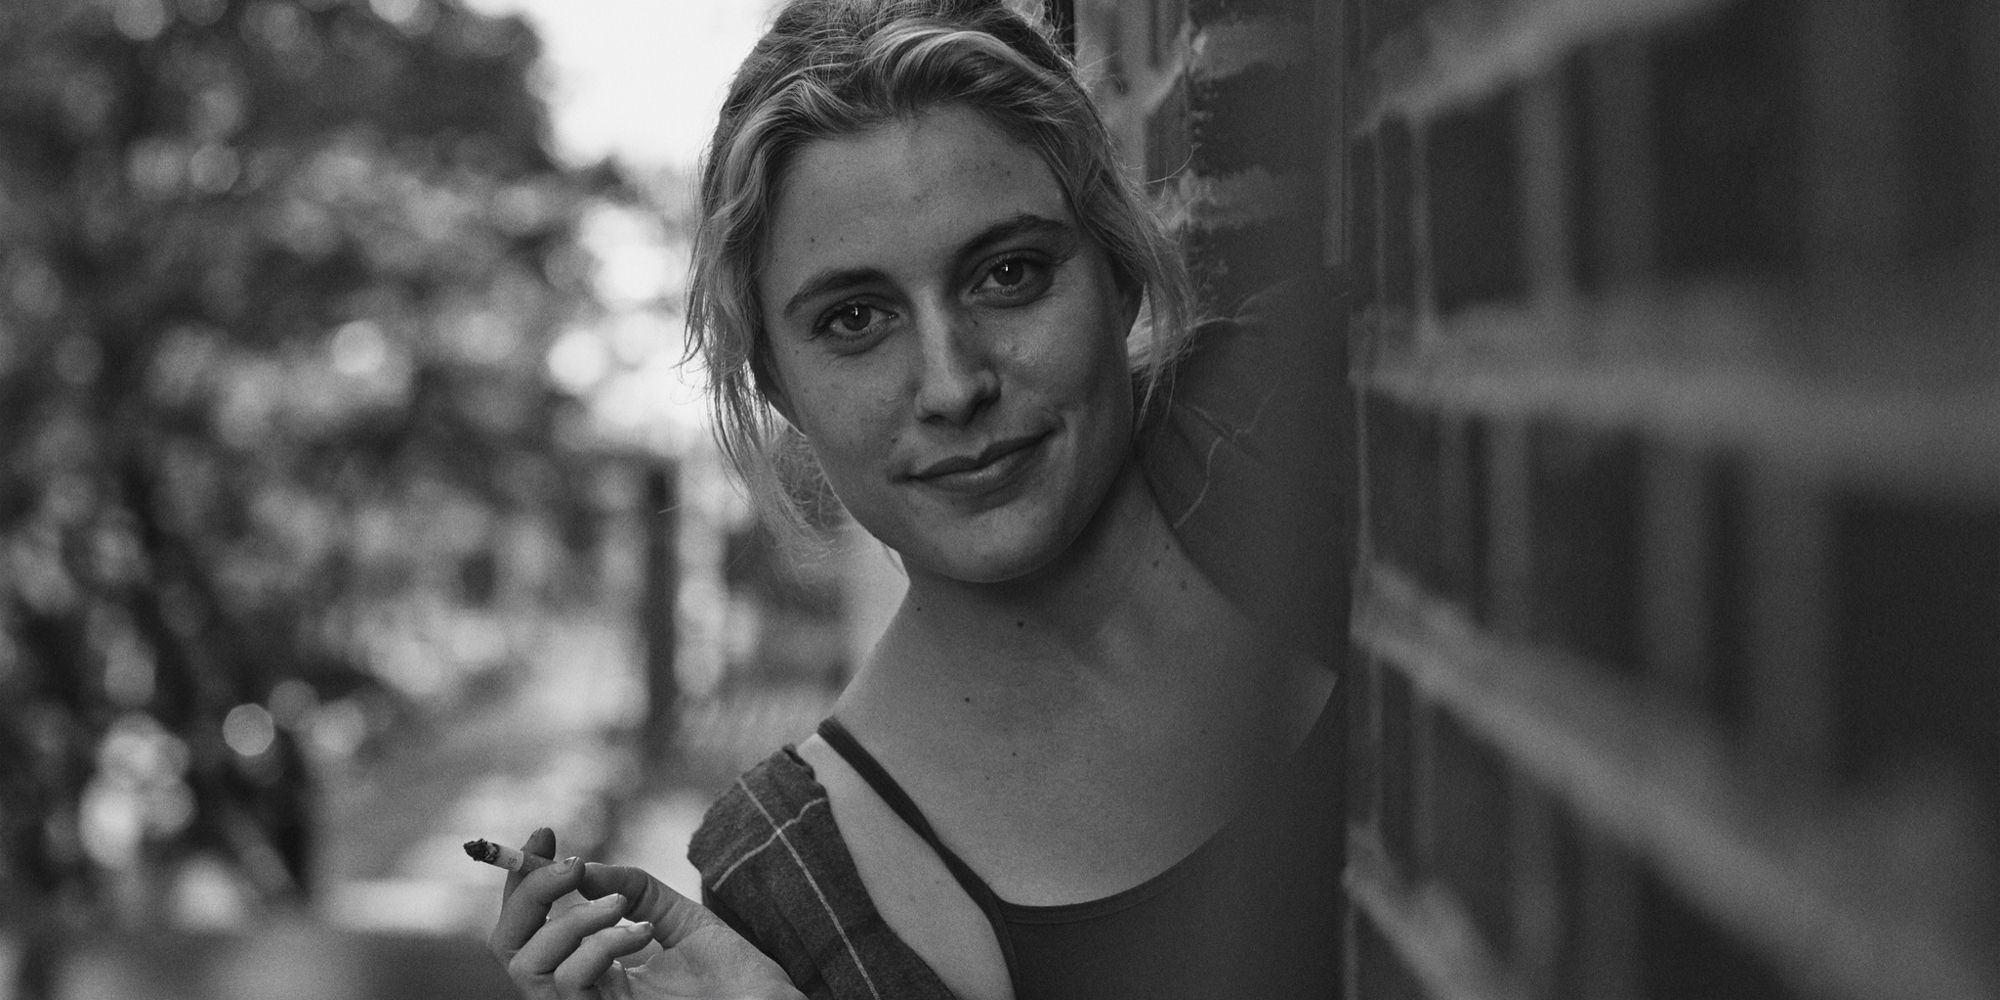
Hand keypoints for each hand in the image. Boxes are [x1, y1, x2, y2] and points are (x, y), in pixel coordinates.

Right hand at [488, 828, 804, 999]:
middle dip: (529, 894)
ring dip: (572, 920)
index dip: (525, 879)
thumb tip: (582, 868)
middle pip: (507, 947)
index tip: (546, 833)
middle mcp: (580, 995)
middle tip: (572, 865)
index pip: (530, 927)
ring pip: (529, 966)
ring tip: (621, 906)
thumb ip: (632, 889)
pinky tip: (642, 932)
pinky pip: (572, 984)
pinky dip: (601, 945)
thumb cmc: (734, 976)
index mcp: (591, 971)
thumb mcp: (678, 918)